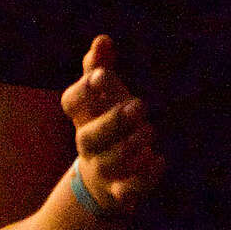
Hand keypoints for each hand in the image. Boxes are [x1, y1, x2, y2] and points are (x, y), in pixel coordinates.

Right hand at [61, 36, 163, 219]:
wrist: (101, 181)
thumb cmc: (106, 126)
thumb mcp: (104, 98)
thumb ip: (100, 68)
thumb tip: (102, 39)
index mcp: (85, 118)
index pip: (71, 103)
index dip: (83, 90)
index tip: (101, 74)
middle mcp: (90, 144)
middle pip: (88, 137)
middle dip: (113, 121)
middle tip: (140, 105)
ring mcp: (103, 169)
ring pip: (109, 163)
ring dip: (130, 147)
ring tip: (149, 131)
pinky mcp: (121, 190)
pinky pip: (128, 190)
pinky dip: (143, 178)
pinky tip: (159, 160)